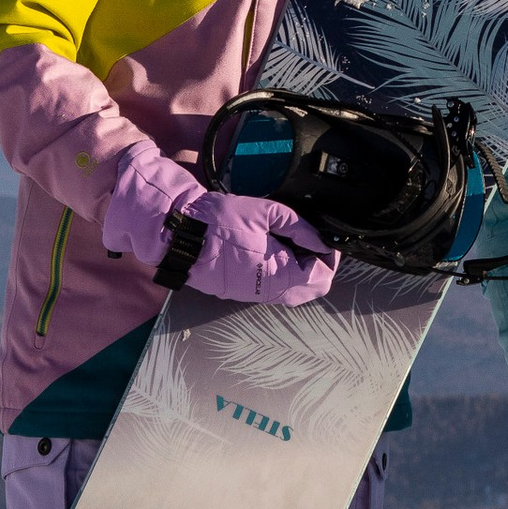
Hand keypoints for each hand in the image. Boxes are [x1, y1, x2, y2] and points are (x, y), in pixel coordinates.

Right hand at [101, 142, 334, 306]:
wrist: (179, 234)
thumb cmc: (219, 221)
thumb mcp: (265, 212)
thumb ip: (299, 227)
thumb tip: (322, 240)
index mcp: (277, 276)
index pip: (322, 277)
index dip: (329, 256)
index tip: (323, 237)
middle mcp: (267, 294)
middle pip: (311, 290)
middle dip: (318, 266)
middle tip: (311, 240)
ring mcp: (252, 296)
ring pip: (292, 293)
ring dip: (300, 271)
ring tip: (292, 243)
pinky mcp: (240, 293)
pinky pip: (273, 290)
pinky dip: (282, 274)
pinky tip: (273, 251)